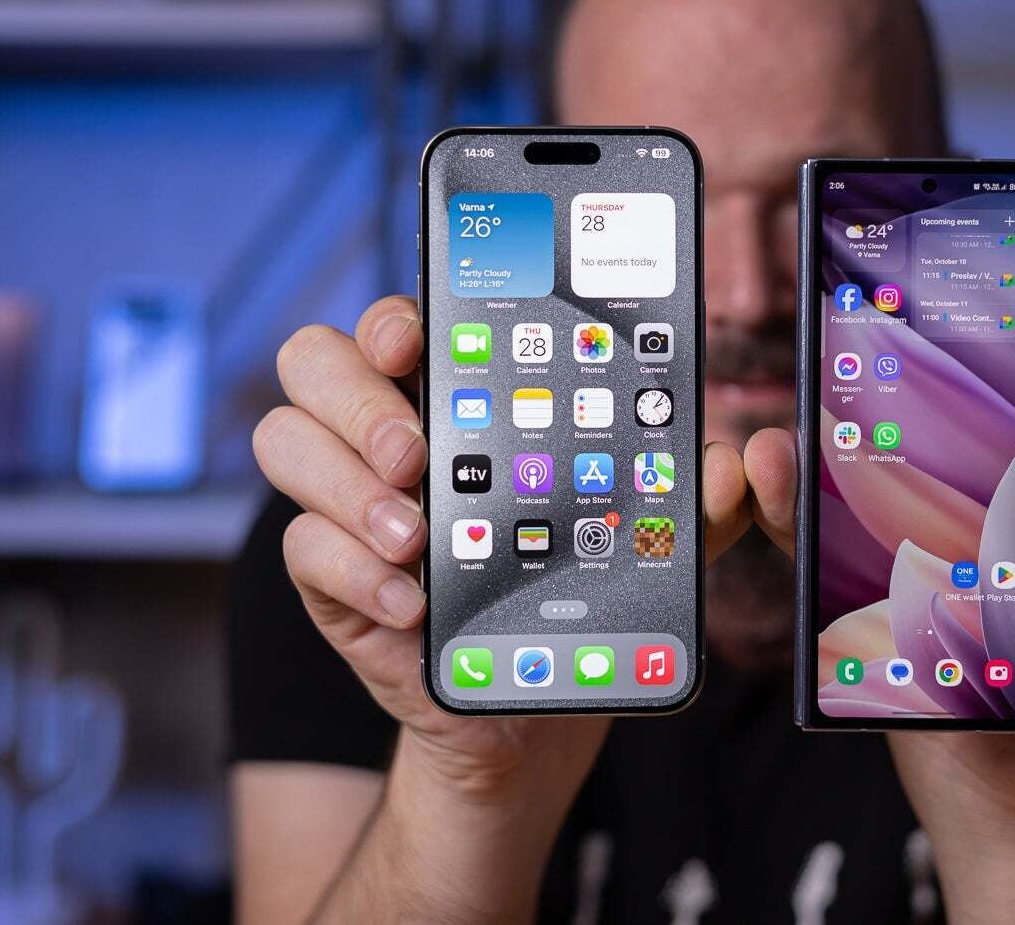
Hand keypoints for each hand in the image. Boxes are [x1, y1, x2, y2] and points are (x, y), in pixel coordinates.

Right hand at [251, 297, 759, 866]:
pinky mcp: (331, 575)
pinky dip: (355, 570)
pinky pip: (301, 548)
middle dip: (357, 396)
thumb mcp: (652, 541)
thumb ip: (692, 499)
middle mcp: (388, 432)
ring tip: (416, 533)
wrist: (532, 700)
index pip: (399, 322)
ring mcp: (350, 501)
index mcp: (457, 396)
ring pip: (284, 440)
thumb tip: (730, 465)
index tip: (419, 335)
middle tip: (418, 451)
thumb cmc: (581, 590)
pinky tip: (413, 602)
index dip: (393, 315)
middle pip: (315, 361)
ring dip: (346, 483)